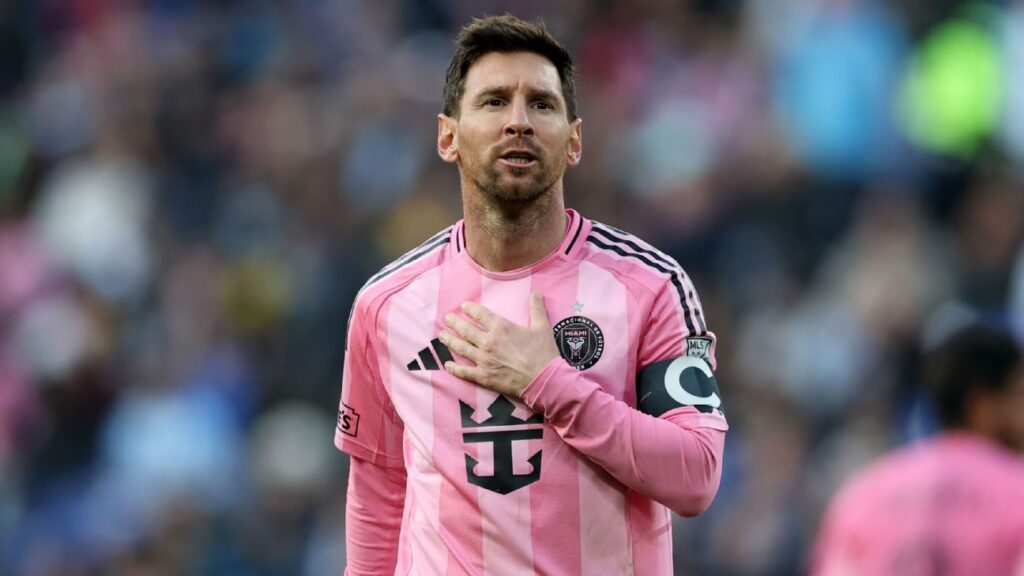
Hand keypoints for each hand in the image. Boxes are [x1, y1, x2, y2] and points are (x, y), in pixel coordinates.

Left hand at [439, 291, 559, 397]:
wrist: (544, 380)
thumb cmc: (543, 353)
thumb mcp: (542, 327)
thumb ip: (536, 308)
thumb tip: (536, 292)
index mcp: (501, 328)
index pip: (480, 314)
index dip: (470, 309)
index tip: (464, 306)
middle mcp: (489, 342)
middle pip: (466, 330)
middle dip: (454, 323)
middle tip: (447, 319)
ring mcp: (484, 360)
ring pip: (461, 348)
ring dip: (450, 341)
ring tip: (441, 336)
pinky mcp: (484, 376)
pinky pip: (464, 372)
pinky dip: (454, 368)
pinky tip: (447, 365)